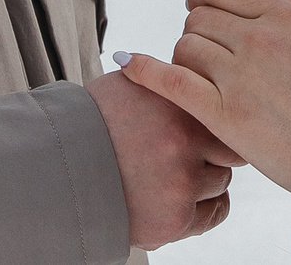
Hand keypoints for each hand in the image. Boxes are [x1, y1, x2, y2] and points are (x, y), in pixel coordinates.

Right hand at [87, 67, 242, 248]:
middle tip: (187, 154)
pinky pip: (214, 212)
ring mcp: (182, 185)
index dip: (215, 121)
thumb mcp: (128, 86)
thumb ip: (165, 81)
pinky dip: (203, 207)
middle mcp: (184, 144)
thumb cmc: (94, 123)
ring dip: (203, 180)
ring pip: (220, 183)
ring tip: (170, 176)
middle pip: (229, 150)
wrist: (62, 171)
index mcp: (176, 105)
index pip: (224, 113)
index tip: (202, 128)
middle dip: (213, 153)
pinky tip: (179, 198)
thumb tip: (192, 71)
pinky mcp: (176, 220)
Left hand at [117, 0, 290, 196]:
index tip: (206, 12)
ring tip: (200, 80)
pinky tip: (126, 63)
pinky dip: (143, 70)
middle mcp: (257, 38)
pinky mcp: (224, 114)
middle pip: (200, 16)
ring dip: (187, 60)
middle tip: (209, 57)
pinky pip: (170, 81)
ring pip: (186, 47)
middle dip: (200, 32)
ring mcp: (238, 76)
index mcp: (284, 16)